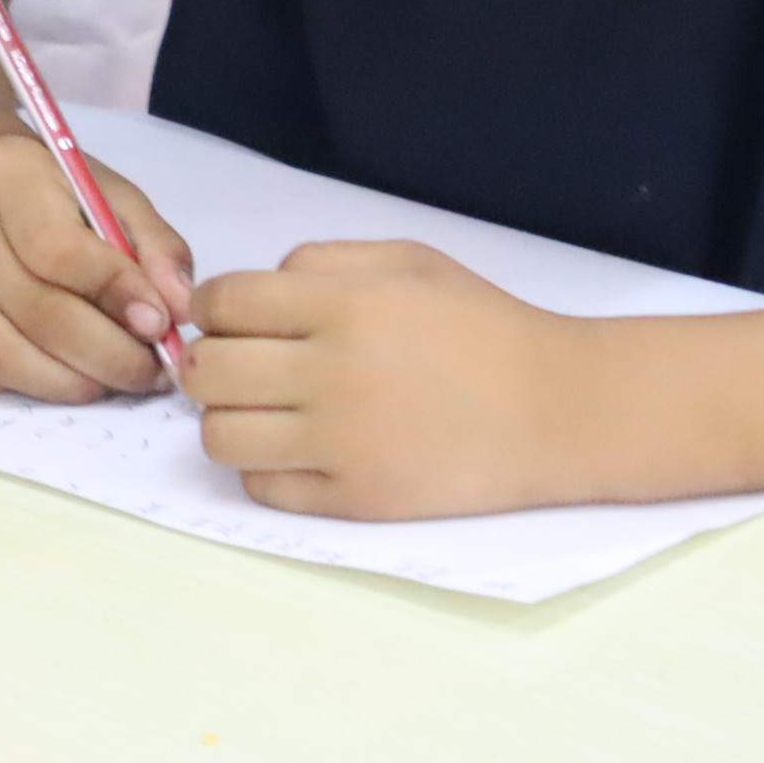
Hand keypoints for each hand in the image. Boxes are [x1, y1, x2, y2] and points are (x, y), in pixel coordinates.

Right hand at [0, 137, 193, 401]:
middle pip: (33, 311)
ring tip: (109, 383)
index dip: (114, 294)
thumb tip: (179, 309)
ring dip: (66, 383)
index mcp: (7, 172)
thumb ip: (154, 245)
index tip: (160, 326)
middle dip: (105, 355)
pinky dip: (16, 388)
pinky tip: (53, 374)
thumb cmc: (48, 194)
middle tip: (148, 374)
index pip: (58, 250)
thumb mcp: (109, 195)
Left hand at [186, 240, 595, 519]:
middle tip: (237, 365)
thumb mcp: (410, 261)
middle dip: (207, 362)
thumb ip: (322, 261)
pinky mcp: (354, 500)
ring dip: (227, 418)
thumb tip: (249, 291)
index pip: (224, 303)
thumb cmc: (484, 326)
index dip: (209, 307)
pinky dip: (266, 467)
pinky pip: (263, 487)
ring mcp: (341, 444)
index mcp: (345, 305)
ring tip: (262, 410)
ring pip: (221, 436)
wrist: (556, 410)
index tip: (225, 317)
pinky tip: (299, 448)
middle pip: (208, 371)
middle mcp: (333, 373)